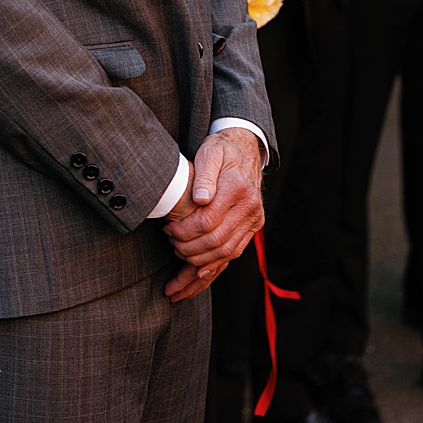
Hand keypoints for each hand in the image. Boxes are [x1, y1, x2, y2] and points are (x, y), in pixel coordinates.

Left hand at [162, 127, 264, 300]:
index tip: (168, 228)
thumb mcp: (210, 153)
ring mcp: (254, 219)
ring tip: (179, 255)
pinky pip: (234, 252)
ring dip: (199, 261)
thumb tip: (199, 199)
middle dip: (188, 248)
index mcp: (238, 188)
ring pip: (226, 252)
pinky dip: (215, 265)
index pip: (207, 221)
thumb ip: (204, 174)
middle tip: (170, 242)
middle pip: (216, 240)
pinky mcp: (253, 227)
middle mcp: (250, 207)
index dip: (184, 231)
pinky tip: (197, 273)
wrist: (246, 149)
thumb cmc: (223, 150)